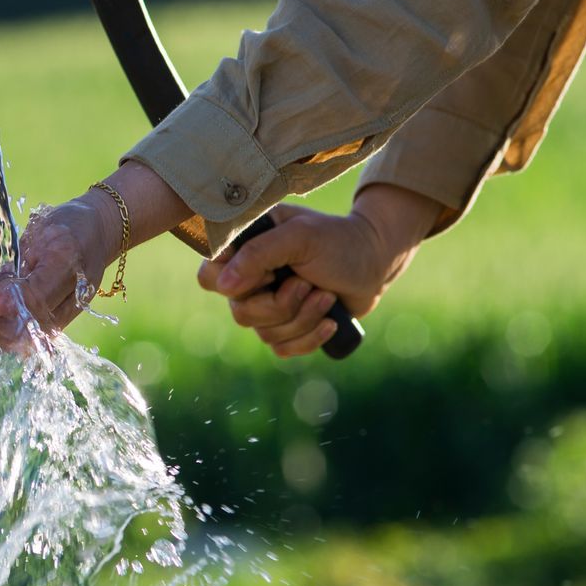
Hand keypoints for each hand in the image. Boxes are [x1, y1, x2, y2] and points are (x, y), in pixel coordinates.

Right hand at [199, 184, 445, 357]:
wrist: (375, 264)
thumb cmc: (339, 241)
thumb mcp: (300, 236)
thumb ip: (258, 253)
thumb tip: (224, 286)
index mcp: (245, 249)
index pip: (209, 276)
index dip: (234, 283)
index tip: (269, 273)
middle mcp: (251, 279)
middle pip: (241, 313)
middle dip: (282, 304)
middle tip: (307, 283)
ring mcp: (268, 305)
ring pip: (264, 334)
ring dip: (303, 318)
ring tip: (327, 296)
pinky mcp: (287, 327)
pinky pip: (283, 349)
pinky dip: (310, 338)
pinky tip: (330, 321)